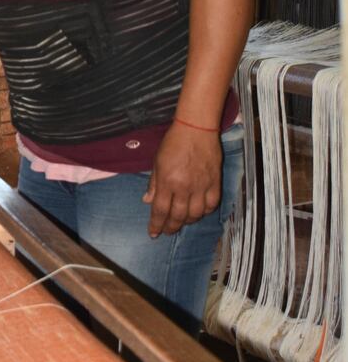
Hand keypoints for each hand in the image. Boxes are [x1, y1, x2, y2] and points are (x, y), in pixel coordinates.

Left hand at [143, 121, 221, 237]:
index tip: (153, 233)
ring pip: (195, 214)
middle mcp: (185, 187)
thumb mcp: (157, 162)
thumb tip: (147, 202)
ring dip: (187, 221)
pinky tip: (199, 212)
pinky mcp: (215, 182)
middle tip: (166, 232)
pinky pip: (211, 204)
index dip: (156, 225)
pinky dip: (204, 212)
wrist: (196, 128)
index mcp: (167, 182)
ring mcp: (201, 186)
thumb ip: (154, 184)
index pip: (160, 211)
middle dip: (170, 227)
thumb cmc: (173, 143)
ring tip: (181, 221)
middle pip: (178, 216)